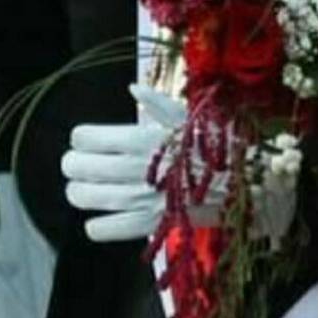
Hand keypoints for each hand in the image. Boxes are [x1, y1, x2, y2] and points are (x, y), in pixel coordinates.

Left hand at [61, 83, 203, 241]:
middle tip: (76, 163)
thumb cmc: (216, 144)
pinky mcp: (149, 223)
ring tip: (82, 187)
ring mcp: (141, 198)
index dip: (81, 138)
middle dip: (73, 164)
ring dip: (78, 192)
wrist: (244, 183)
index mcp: (144, 138)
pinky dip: (96, 225)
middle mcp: (136, 168)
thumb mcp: (190, 116)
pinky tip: (100, 217)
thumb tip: (133, 88)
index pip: (89, 138)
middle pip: (81, 168)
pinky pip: (106, 229)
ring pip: (86, 198)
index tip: (84, 139)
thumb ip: (158, 103)